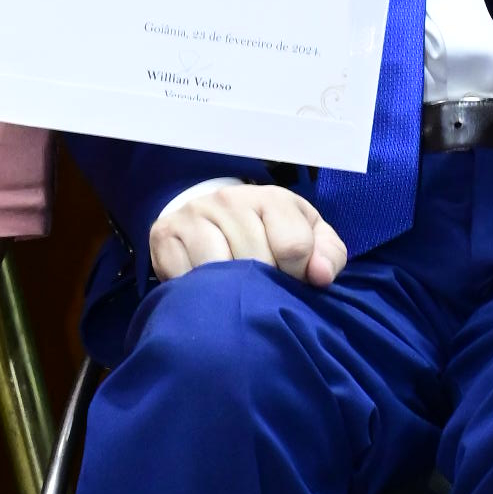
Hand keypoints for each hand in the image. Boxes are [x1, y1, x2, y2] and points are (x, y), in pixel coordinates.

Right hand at [149, 183, 347, 287]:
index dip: (298, 276)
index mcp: (272, 198)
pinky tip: (208, 290)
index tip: (291, 280)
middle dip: (263, 287)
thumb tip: (319, 276)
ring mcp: (194, 215)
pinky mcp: (165, 235)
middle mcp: (230, 200)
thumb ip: (327, 255)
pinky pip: (185, 278)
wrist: (212, 219)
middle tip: (260, 292)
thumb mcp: (307, 238)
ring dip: (231, 293)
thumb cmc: (268, 234)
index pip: (294, 246)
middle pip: (256, 262)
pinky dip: (199, 293)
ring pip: (219, 270)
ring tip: (235, 295)